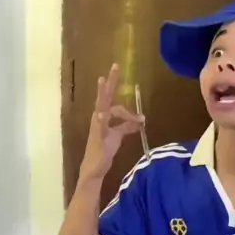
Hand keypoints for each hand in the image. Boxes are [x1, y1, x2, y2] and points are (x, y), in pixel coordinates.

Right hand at [79, 63, 144, 181]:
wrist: (94, 168)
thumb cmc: (104, 150)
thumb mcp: (118, 135)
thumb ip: (127, 126)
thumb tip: (140, 120)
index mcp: (104, 115)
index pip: (114, 100)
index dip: (124, 100)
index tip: (136, 106)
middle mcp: (99, 117)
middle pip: (106, 96)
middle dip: (111, 81)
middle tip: (116, 65)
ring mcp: (97, 126)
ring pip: (101, 106)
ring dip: (102, 94)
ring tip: (102, 80)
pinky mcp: (98, 137)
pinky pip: (100, 127)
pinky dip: (101, 120)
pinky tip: (101, 114)